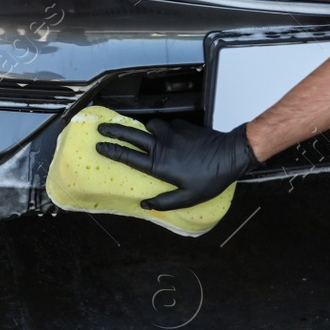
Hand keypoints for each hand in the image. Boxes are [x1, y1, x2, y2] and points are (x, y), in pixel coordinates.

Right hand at [95, 118, 259, 210]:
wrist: (230, 154)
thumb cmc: (211, 178)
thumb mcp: (188, 198)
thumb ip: (165, 202)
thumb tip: (146, 204)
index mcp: (159, 164)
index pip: (128, 156)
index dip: (111, 151)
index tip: (99, 146)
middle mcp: (162, 145)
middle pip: (131, 134)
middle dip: (114, 130)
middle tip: (103, 128)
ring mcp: (172, 133)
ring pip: (151, 126)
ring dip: (145, 129)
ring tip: (144, 135)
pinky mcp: (183, 126)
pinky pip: (169, 125)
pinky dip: (165, 129)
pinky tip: (171, 136)